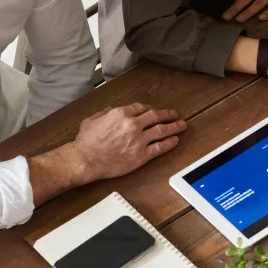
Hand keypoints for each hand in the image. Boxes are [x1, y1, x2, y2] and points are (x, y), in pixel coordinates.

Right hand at [71, 103, 185, 182]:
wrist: (86, 159)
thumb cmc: (86, 142)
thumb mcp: (91, 120)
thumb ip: (104, 113)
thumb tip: (111, 110)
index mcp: (121, 114)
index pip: (141, 108)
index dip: (150, 109)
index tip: (154, 111)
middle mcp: (132, 124)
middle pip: (155, 116)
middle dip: (167, 115)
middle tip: (174, 115)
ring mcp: (139, 140)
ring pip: (162, 130)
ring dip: (174, 127)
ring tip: (182, 125)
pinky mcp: (141, 155)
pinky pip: (160, 147)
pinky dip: (169, 143)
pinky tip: (175, 140)